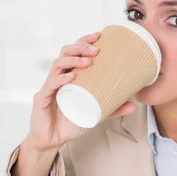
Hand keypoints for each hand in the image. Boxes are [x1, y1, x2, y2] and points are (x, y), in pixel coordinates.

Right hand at [27, 32, 136, 151]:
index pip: (75, 52)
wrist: (52, 139)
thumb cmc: (71, 122)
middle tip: (96, 49)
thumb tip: (134, 105)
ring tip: (88, 62)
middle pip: (65, 53)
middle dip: (80, 46)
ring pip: (57, 65)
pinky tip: (71, 77)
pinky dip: (60, 79)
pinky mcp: (42, 98)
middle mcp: (58, 77)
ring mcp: (50, 86)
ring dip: (73, 60)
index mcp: (70, 76)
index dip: (85, 41)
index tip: (99, 35)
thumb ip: (113, 109)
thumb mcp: (95, 114)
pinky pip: (50, 85)